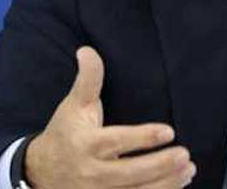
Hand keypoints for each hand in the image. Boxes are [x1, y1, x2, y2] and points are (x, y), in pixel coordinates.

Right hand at [25, 46, 195, 187]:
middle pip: (129, 174)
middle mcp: (90, 173)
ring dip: (165, 184)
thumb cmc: (65, 134)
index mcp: (85, 144)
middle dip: (160, 166)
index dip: (143, 138)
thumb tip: (87, 50)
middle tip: (185, 155)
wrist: (39, 172)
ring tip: (188, 170)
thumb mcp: (74, 105)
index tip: (168, 131)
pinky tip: (178, 185)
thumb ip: (87, 80)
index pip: (116, 142)